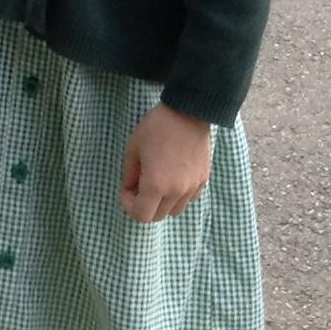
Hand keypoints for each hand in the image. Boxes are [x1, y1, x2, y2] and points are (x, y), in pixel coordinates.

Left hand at [120, 103, 213, 222]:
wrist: (188, 113)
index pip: (141, 216)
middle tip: (138, 184)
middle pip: (157, 216)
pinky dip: (178, 195)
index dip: (129, 205)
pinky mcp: (203, 181)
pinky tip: (172, 176)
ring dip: (162, 202)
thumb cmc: (155, 128)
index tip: (127, 188)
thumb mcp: (133, 148)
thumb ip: (129, 174)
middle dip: (144, 205)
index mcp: (156, 185)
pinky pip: (188, 199)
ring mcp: (192, 188)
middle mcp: (176, 192)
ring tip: (156, 180)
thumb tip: (129, 189)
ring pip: (174, 211)